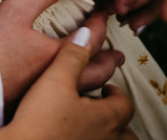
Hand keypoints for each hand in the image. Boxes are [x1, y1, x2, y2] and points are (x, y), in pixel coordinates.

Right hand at [0, 0, 123, 108]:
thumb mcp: (15, 11)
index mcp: (60, 56)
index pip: (91, 39)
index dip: (100, 24)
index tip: (103, 14)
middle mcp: (62, 81)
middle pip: (98, 72)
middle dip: (110, 60)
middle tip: (117, 53)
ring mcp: (51, 96)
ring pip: (87, 90)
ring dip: (99, 77)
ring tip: (101, 72)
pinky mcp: (37, 104)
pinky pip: (72, 99)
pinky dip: (80, 90)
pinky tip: (72, 88)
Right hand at [3, 21, 135, 139]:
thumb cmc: (39, 121)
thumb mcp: (54, 79)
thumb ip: (72, 56)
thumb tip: (87, 36)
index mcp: (106, 116)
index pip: (124, 103)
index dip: (116, 92)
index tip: (106, 87)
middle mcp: (104, 137)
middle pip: (126, 132)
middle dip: (117, 118)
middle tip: (104, 109)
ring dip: (108, 135)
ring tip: (94, 127)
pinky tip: (72, 135)